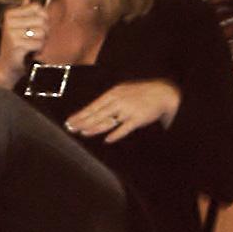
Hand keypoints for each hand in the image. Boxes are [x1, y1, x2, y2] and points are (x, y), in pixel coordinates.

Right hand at [0, 0, 48, 88]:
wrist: (7, 66)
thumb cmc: (16, 45)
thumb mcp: (19, 24)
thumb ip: (25, 9)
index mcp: (10, 14)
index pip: (38, 8)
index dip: (42, 19)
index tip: (35, 27)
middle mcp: (9, 21)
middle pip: (42, 20)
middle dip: (43, 32)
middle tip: (34, 39)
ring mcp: (11, 33)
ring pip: (42, 32)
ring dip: (41, 42)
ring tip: (31, 45)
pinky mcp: (16, 44)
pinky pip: (38, 43)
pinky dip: (38, 49)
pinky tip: (29, 52)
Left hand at [64, 80, 181, 142]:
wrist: (162, 92)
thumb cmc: (140, 93)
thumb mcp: (122, 92)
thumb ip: (108, 102)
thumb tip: (92, 112)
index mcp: (113, 93)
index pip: (93, 106)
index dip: (80, 115)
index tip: (69, 121)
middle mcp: (118, 101)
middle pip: (97, 114)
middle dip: (82, 121)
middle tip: (70, 128)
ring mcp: (128, 110)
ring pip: (108, 121)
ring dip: (94, 127)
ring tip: (83, 133)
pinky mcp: (138, 119)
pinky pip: (125, 128)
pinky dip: (116, 134)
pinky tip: (107, 140)